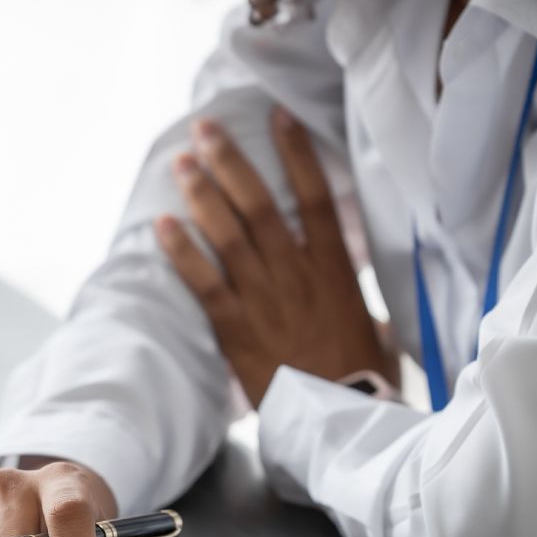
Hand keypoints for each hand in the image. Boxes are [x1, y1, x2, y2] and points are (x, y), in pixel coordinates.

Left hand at [156, 108, 395, 405]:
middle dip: (230, 161)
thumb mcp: (373, 325)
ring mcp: (264, 298)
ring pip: (228, 234)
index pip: (314, 196)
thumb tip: (354, 293)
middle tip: (206, 128)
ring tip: (182, 161)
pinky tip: (162, 224)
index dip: (295, 153)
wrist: (342, 418)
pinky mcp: (236, 327)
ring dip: (202, 193)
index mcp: (334, 268)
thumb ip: (352, 297)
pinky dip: (182, 251)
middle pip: (259, 204)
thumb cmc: (364, 376)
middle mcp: (296, 273)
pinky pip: (204, 281)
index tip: (276, 117)